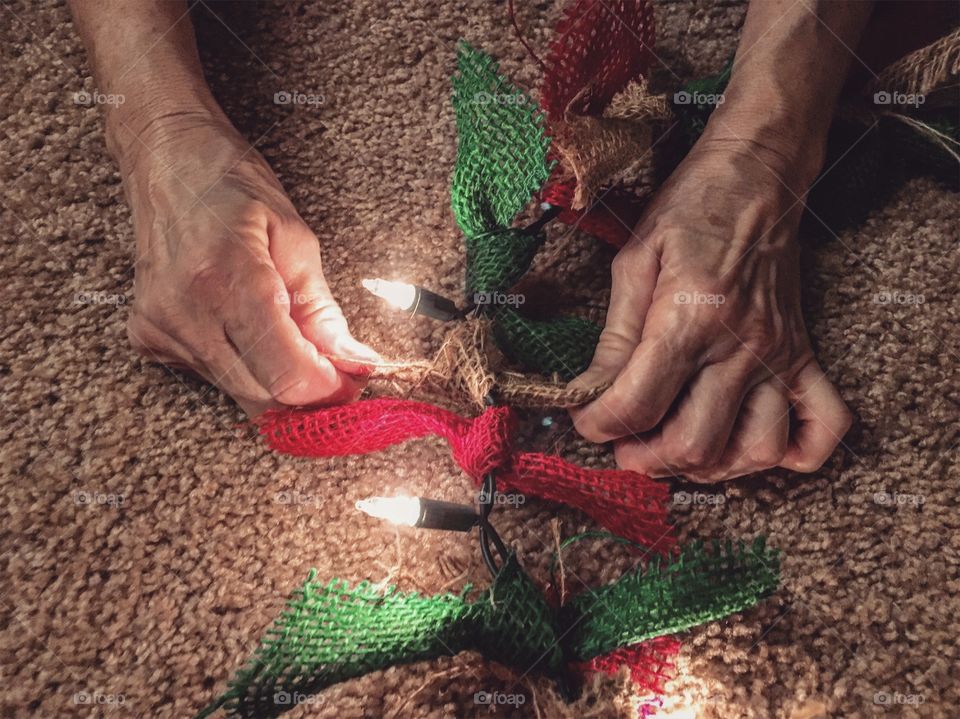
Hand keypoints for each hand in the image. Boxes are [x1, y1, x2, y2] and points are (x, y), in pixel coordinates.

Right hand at [115, 112, 378, 416]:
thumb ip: (323, 310)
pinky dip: (243, 366)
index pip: (287, 376)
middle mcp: (188, 313)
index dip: (328, 388)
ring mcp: (161, 329)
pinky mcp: (146, 338)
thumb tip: (355, 362)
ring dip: (276, 381)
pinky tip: (246, 329)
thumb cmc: (233, 187)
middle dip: (308, 392)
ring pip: (238, 394)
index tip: (352, 378)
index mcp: (231, 279)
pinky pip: (211, 378)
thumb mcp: (295, 238)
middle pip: (264, 399)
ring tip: (294, 341)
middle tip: (334, 368)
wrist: (163, 160)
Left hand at [570, 135, 851, 480]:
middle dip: (645, 459)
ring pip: (754, 450)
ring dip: (709, 467)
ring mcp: (778, 356)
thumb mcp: (634, 262)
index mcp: (688, 319)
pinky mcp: (803, 356)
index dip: (598, 425)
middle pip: (694, 444)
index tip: (587, 420)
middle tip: (625, 444)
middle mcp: (738, 347)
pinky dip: (796, 452)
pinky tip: (754, 445)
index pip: (637, 405)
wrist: (757, 176)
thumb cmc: (690, 211)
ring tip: (676, 447)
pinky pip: (823, 425)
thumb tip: (589, 391)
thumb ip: (613, 335)